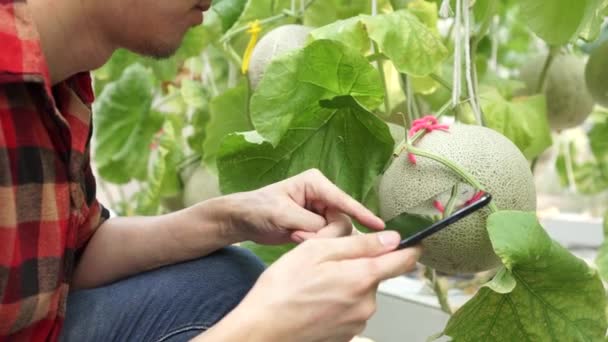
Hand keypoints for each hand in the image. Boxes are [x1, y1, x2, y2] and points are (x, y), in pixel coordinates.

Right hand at [212, 212, 420, 341]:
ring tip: (314, 285)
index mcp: (362, 278)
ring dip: (345, 285)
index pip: (403, 261)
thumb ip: (358, 243)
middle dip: (358, 266)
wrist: (262, 331)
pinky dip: (337, 303)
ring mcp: (357, 324)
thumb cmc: (282, 289)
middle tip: (326, 263)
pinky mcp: (346, 336)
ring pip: (360, 293)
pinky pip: (350, 311)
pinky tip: (314, 302)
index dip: (410, 248)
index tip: (413, 242)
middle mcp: (366, 304)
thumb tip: (392, 239)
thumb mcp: (316, 251)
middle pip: (375, 276)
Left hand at [226, 169, 384, 244]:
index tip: (379, 226)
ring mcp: (321, 211)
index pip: (343, 200)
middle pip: (342, 220)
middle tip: (300, 236)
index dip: (361, 213)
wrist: (243, 220)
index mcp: (315, 183)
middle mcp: (322, 196)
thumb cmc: (258, 208)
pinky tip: (297, 239)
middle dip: (325, 233)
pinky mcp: (317, 225)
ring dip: (317, 239)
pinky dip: (315, 243)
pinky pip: (328, 239)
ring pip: (336, 232)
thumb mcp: (282, 213)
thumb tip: (330, 231)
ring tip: (294, 236)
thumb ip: (309, 222)